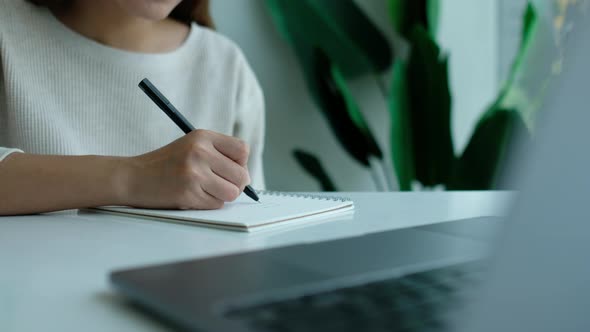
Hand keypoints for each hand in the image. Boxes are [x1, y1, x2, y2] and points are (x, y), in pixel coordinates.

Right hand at [123, 130, 250, 209]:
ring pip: (232, 192)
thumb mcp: (191, 146)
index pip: (243, 150)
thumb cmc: (166, 164)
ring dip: (223, 196)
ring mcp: (194, 173)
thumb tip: (246, 174)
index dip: (241, 163)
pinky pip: (216, 204)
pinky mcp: (188, 193)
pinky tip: (194, 196)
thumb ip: (218, 153)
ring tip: (207, 190)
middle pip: (242, 175)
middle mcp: (200, 152)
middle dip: (235, 184)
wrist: (133, 177)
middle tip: (220, 185)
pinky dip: (209, 204)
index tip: (229, 169)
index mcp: (203, 137)